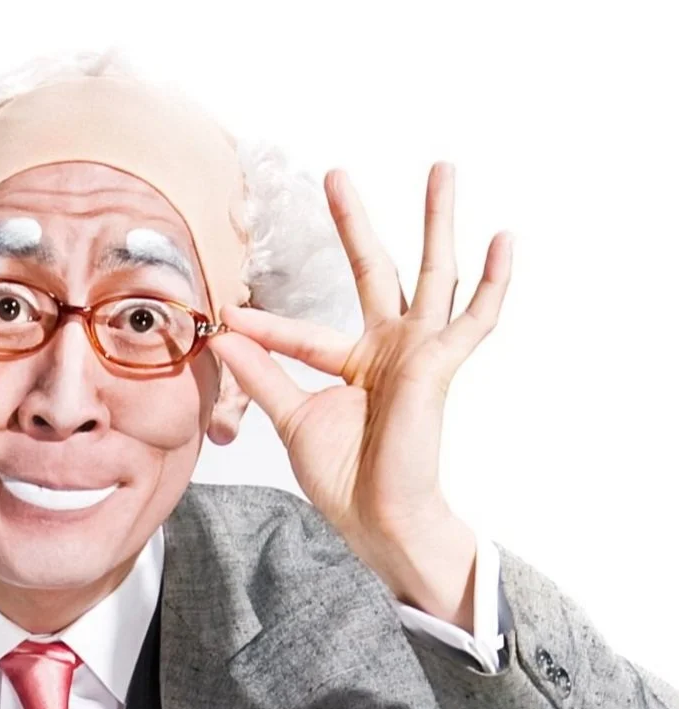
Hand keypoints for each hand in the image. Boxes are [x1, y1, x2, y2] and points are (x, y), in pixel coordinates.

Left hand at [208, 162, 512, 624]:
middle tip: (335, 175)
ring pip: (432, 274)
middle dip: (355, 224)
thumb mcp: (293, 419)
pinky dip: (493, 282)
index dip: (266, 327)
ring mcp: (417, 353)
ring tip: (441, 169)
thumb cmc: (344, 478)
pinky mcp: (440, 364)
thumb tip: (225, 338)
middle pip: (372, 272)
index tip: (230, 316)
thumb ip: (264, 375)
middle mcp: (388, 350)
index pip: (303, 332)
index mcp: (352, 365)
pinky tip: (504, 240)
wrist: (377, 517)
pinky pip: (476, 318)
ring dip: (437, 221)